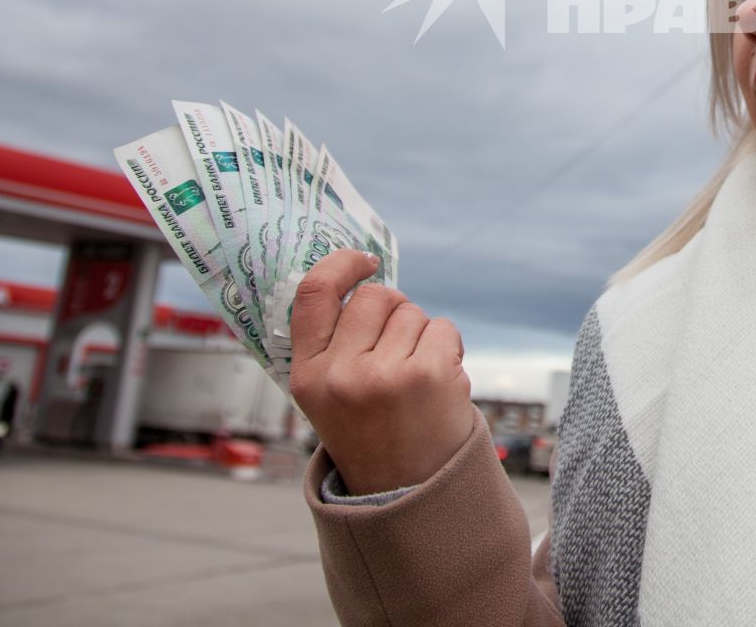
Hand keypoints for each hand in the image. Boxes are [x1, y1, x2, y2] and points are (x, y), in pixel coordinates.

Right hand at [288, 249, 476, 494]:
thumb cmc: (371, 435)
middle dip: (395, 310)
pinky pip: (443, 328)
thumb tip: (360, 279)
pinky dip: (447, 348)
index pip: (313, 293)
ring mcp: (386, 374)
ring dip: (422, 336)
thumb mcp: (328, 396)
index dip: (341, 265)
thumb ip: (334, 344)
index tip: (364, 261)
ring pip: (414, 313)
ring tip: (415, 380)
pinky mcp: (430, 375)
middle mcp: (342, 374)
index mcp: (307, 376)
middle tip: (399, 346)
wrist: (409, 495)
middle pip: (376, 296)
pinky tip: (438, 383)